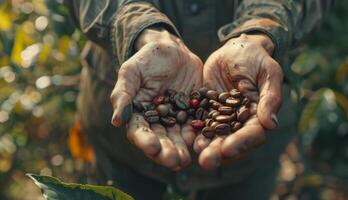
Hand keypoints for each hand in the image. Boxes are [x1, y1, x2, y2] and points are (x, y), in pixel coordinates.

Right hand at [110, 28, 202, 169]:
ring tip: (187, 160)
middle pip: (161, 140)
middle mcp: (158, 121)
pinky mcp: (195, 113)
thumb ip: (123, 94)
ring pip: (179, 138)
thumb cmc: (147, 59)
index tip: (153, 148)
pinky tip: (205, 143)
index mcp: (139, 114)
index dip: (146, 141)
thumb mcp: (132, 71)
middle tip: (174, 162)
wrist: (173, 50)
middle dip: (167, 152)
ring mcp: (177, 118)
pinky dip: (200, 135)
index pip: (140, 132)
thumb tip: (116, 121)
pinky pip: (198, 126)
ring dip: (182, 150)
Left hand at [194, 33, 282, 169]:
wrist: (236, 49)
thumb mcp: (268, 73)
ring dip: (206, 147)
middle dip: (219, 152)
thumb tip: (270, 124)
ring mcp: (222, 117)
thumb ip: (270, 98)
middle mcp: (240, 122)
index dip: (241, 142)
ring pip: (214, 137)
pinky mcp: (206, 110)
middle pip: (231, 141)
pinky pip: (200, 123)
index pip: (252, 134)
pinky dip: (194, 132)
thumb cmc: (257, 59)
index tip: (228, 149)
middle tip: (206, 161)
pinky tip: (186, 139)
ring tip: (195, 155)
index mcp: (258, 116)